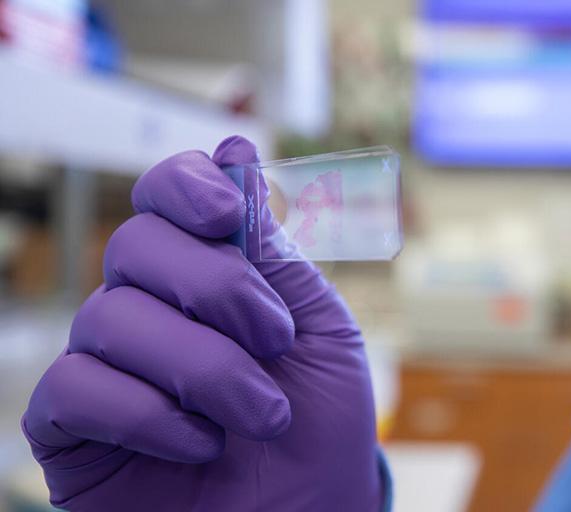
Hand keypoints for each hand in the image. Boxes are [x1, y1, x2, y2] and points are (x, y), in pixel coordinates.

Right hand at [22, 136, 383, 510]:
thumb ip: (274, 252)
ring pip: (110, 316)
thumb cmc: (320, 432)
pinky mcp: (72, 431)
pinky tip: (201, 445)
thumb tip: (234, 147)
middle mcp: (150, 311)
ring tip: (263, 416)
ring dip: (204, 366)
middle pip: (136, 246)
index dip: (184, 187)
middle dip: (216, 287)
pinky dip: (148, 414)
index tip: (225, 214)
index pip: (165, 199)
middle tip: (276, 338)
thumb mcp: (321, 332)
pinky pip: (74, 389)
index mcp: (209, 279)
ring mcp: (107, 369)